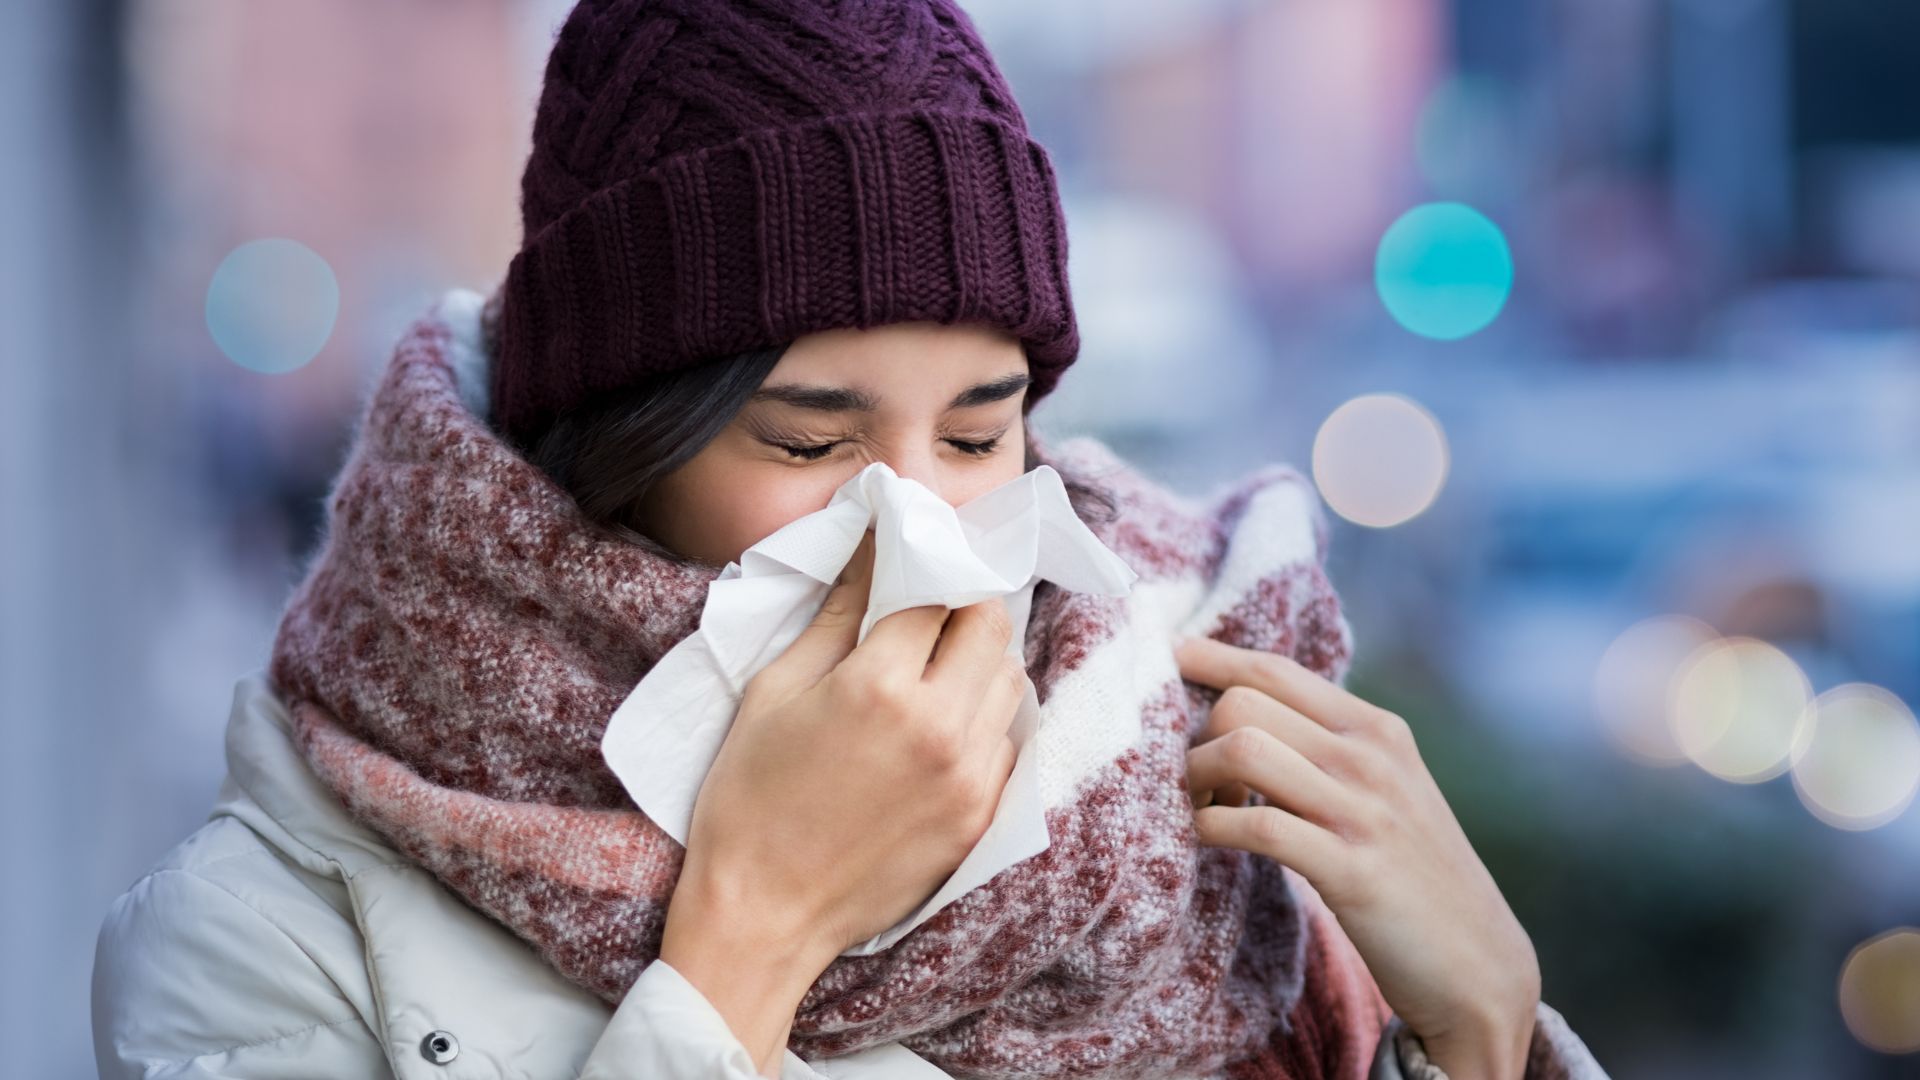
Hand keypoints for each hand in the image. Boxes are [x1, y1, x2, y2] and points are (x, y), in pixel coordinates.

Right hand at [670, 526, 1026, 955]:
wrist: (763, 915)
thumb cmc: (749, 799)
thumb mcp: (775, 691)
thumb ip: (834, 616)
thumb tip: (870, 550)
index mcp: (881, 686)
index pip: (935, 591)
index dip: (922, 568)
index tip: (909, 563)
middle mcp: (940, 725)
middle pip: (989, 626)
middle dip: (960, 608)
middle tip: (925, 616)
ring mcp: (969, 776)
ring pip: (1009, 682)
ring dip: (978, 663)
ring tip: (932, 673)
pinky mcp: (980, 818)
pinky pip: (1007, 743)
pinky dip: (983, 722)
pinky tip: (938, 730)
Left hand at [1176, 635, 1540, 1079]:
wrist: (1478, 965)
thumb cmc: (1411, 875)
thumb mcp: (1383, 790)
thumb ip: (1327, 748)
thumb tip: (1243, 711)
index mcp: (1376, 729)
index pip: (1274, 668)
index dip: (1210, 659)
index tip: (1168, 658)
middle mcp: (1371, 758)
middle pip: (1242, 704)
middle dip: (1197, 737)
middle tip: (1197, 783)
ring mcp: (1364, 812)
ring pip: (1242, 749)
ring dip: (1195, 779)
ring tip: (1200, 809)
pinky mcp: (1352, 871)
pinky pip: (1257, 825)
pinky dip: (1211, 827)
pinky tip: (1205, 839)